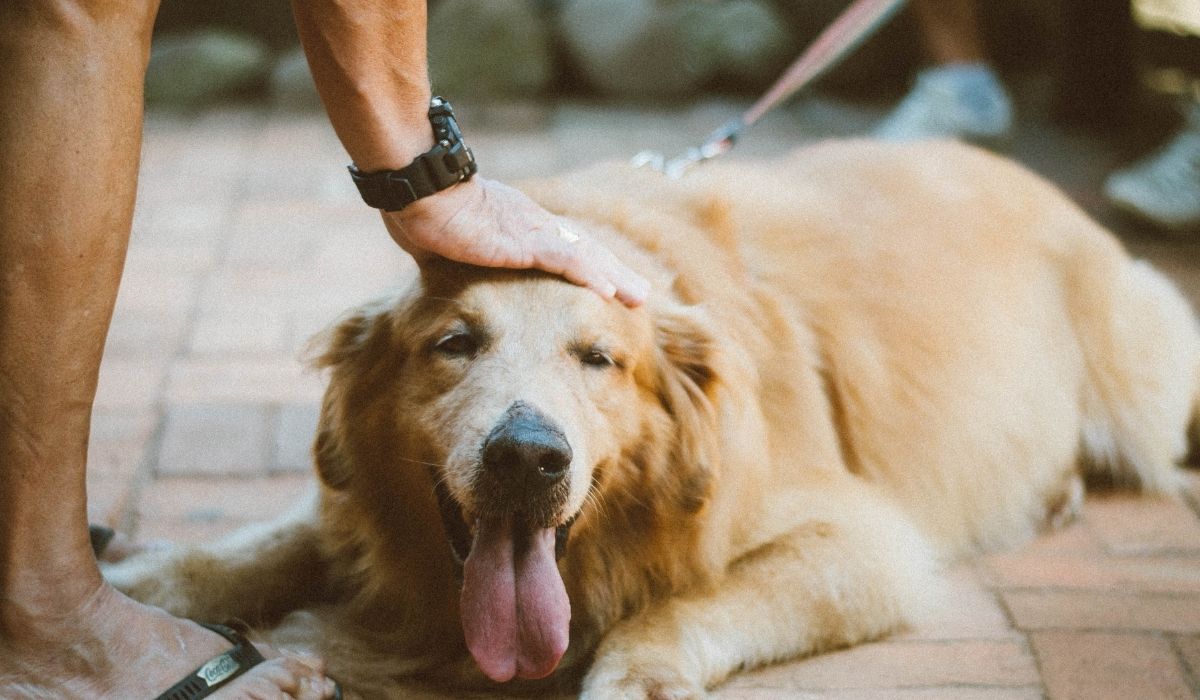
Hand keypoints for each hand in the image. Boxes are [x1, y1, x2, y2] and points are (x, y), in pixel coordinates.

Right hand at [382, 177, 648, 306]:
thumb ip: (453, 255)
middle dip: (615, 273)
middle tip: (641, 295)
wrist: (418, 188)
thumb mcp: (445, 242)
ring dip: (613, 277)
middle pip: (585, 251)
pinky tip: (607, 292)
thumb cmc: (421, 210)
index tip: (610, 284)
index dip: (590, 266)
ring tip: (638, 298)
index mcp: (518, 226)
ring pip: (584, 256)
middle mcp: (533, 225)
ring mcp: (530, 232)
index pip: (565, 248)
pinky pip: (563, 260)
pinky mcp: (522, 241)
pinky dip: (587, 275)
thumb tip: (438, 266)